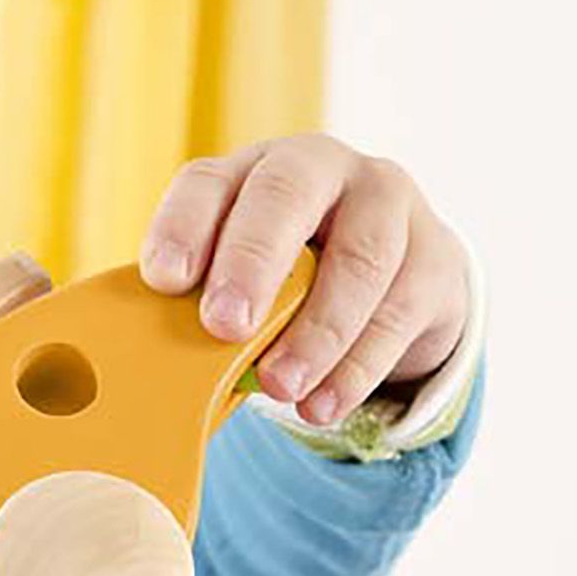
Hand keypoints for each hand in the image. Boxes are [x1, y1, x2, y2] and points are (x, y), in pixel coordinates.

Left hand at [139, 133, 468, 426]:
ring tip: (280, 388)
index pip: (207, 183)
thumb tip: (142, 374)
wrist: (386, 294)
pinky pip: (399, 311)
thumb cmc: (282, 292)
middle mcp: (320, 170)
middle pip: (288, 193)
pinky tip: (322, 406)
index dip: (183, 226)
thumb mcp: (234, 290)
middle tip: (224, 326)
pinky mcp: (434, 257)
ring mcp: (385, 205)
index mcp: (248, 175)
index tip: (164, 280)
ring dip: (317, 330)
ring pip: (361, 256)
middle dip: (253, 261)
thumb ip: (196, 313)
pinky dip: (357, 367)